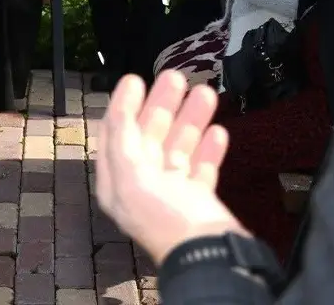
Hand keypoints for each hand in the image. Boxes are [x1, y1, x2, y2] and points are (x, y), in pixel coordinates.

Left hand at [95, 71, 244, 266]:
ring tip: (205, 93)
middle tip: (176, 77)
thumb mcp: (131, 177)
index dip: (123, 105)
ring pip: (179, 147)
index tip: (135, 79)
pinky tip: (218, 130)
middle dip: (162, 105)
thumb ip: (122, 141)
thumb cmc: (166, 221)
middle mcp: (142, 186)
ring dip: (190, 119)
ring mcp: (172, 193)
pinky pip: (201, 168)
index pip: (116, 134)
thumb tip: (119, 111)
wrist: (209, 256)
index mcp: (117, 182)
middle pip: (150, 135)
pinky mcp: (199, 201)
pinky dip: (208, 148)